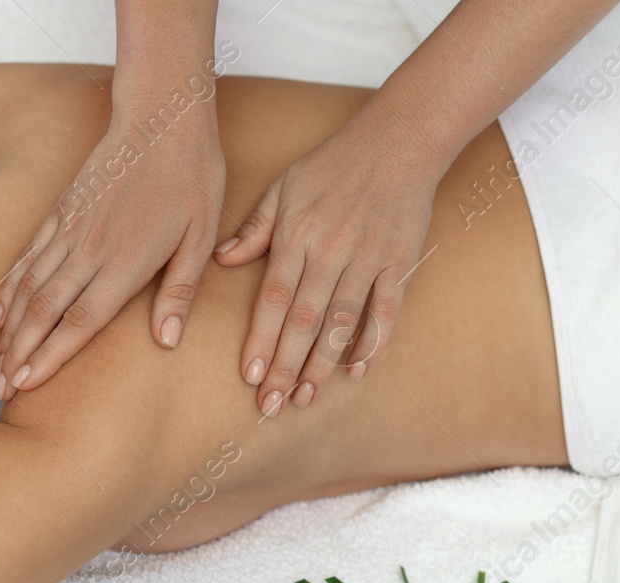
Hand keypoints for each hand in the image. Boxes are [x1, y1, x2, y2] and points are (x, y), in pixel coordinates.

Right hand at [0, 104, 225, 400]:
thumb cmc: (191, 178)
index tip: (28, 385)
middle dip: (20, 356)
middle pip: (44, 312)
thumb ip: (179, 291)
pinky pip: (29, 257)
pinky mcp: (62, 212)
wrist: (162, 116)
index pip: (80, 320)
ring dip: (11, 331)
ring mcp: (70, 229)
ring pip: (29, 288)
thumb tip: (167, 341)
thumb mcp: (201, 237)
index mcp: (125, 262)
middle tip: (2, 394)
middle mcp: (89, 250)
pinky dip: (11, 288)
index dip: (51, 356)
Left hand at [213, 109, 439, 415]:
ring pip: (341, 321)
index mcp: (296, 235)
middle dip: (285, 366)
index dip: (261, 339)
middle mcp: (330, 251)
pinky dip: (373, 341)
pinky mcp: (399, 261)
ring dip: (322, 364)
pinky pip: (386, 309)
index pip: (273, 299)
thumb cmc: (334, 163)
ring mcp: (367, 258)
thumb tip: (220, 260)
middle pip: (303, 320)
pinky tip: (357, 370)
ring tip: (306, 397)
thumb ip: (255, 228)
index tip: (250, 375)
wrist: (399, 140)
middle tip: (271, 405)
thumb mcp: (284, 187)